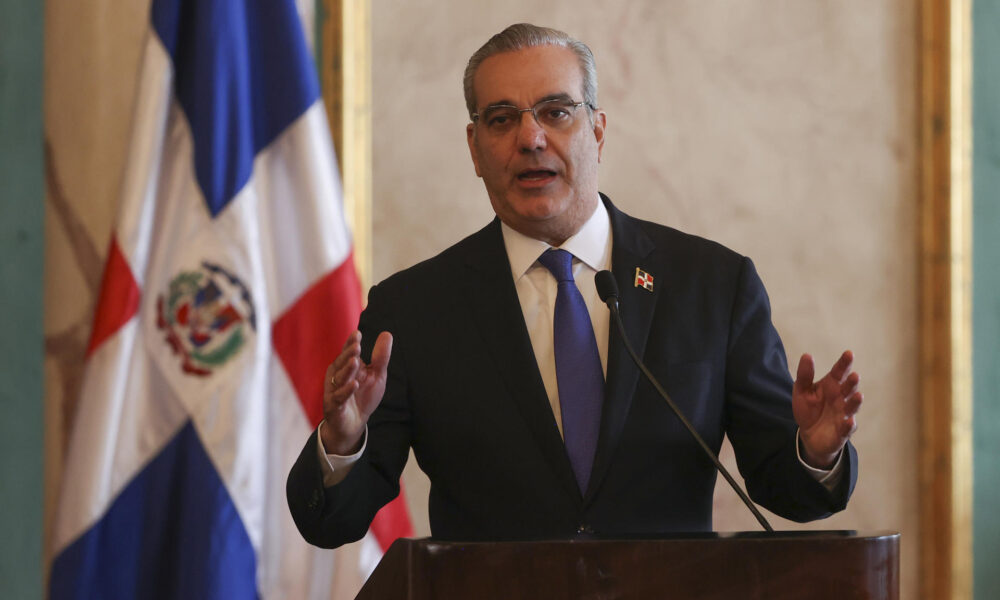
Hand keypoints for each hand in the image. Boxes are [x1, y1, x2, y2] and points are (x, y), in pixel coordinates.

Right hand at [321, 330, 392, 454]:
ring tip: (355, 361)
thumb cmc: (363, 396)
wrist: (355, 423)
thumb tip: (387, 333)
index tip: (357, 334)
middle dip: (348, 354)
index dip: (350, 343)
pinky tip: (354, 384)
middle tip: (357, 346)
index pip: (347, 352)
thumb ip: (381, 357)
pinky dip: (346, 391)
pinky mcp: (334, 406)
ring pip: (339, 379)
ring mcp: (334, 391)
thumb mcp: (376, 375)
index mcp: (346, 366)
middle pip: (341, 363)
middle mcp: (337, 376)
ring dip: (347, 370)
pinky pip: (339, 397)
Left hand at [792, 350, 862, 468]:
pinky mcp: (842, 431)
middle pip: (848, 389)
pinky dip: (849, 425)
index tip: (849, 353)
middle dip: (852, 383)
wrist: (809, 434)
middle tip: (854, 375)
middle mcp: (841, 398)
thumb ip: (804, 375)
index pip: (839, 372)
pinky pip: (847, 428)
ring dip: (855, 402)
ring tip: (858, 395)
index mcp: (831, 386)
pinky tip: (849, 421)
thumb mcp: (802, 390)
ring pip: (852, 407)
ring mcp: (843, 414)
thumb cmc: (809, 409)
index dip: (844, 363)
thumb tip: (807, 355)